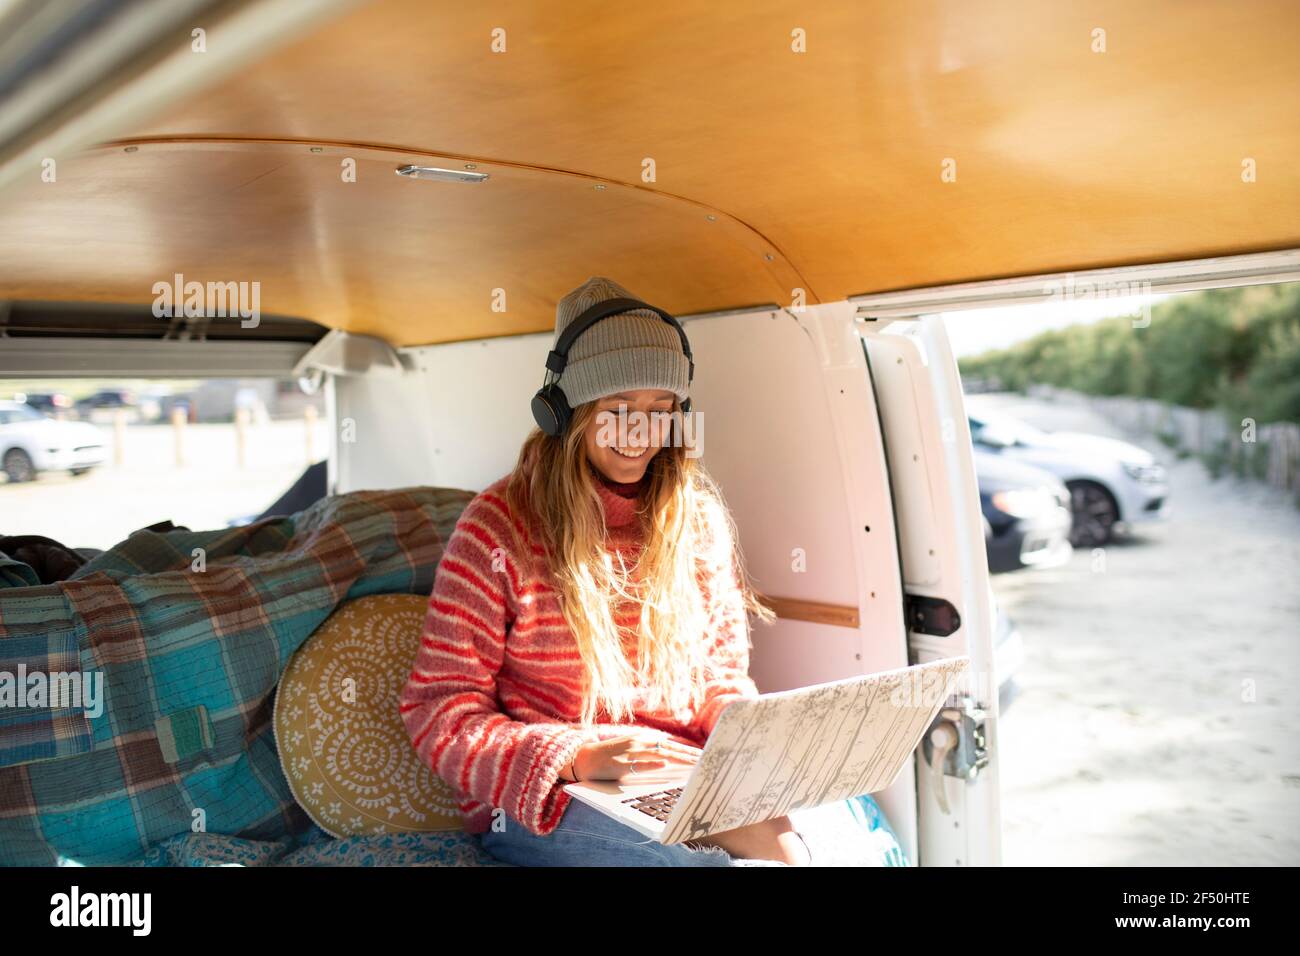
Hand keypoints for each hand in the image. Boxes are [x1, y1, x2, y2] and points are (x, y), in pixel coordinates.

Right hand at [572, 729, 701, 781]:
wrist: (584, 758)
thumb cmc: (610, 756)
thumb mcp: (631, 749)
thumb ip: (648, 751)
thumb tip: (669, 757)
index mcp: (643, 739)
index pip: (671, 744)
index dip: (688, 750)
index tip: (705, 755)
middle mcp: (639, 742)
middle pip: (669, 747)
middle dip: (689, 755)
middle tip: (707, 760)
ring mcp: (629, 752)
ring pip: (659, 754)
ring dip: (678, 759)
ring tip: (694, 764)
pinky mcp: (620, 764)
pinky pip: (638, 763)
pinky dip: (651, 764)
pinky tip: (664, 764)